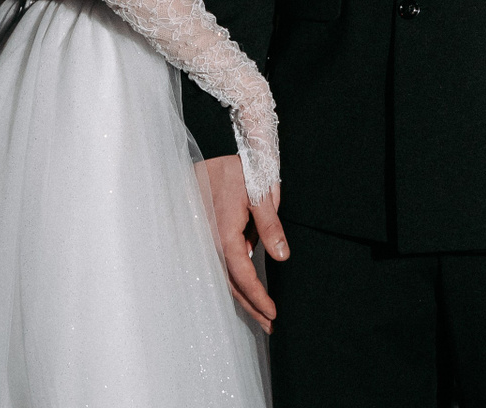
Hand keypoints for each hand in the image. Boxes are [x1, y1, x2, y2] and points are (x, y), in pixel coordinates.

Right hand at [199, 154, 289, 332]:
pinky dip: (233, 281)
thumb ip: (270, 226)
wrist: (207, 159)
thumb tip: (282, 257)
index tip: (273, 314)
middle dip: (251, 307)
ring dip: (242, 296)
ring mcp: (204, 243)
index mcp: (224, 235)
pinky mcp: (203, 239)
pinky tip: (245, 288)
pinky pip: (218, 266)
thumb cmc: (236, 172)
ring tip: (261, 314)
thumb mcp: (259, 194)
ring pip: (222, 278)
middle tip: (270, 326)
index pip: (243, 276)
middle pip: (230, 285)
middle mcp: (210, 244)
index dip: (258, 297)